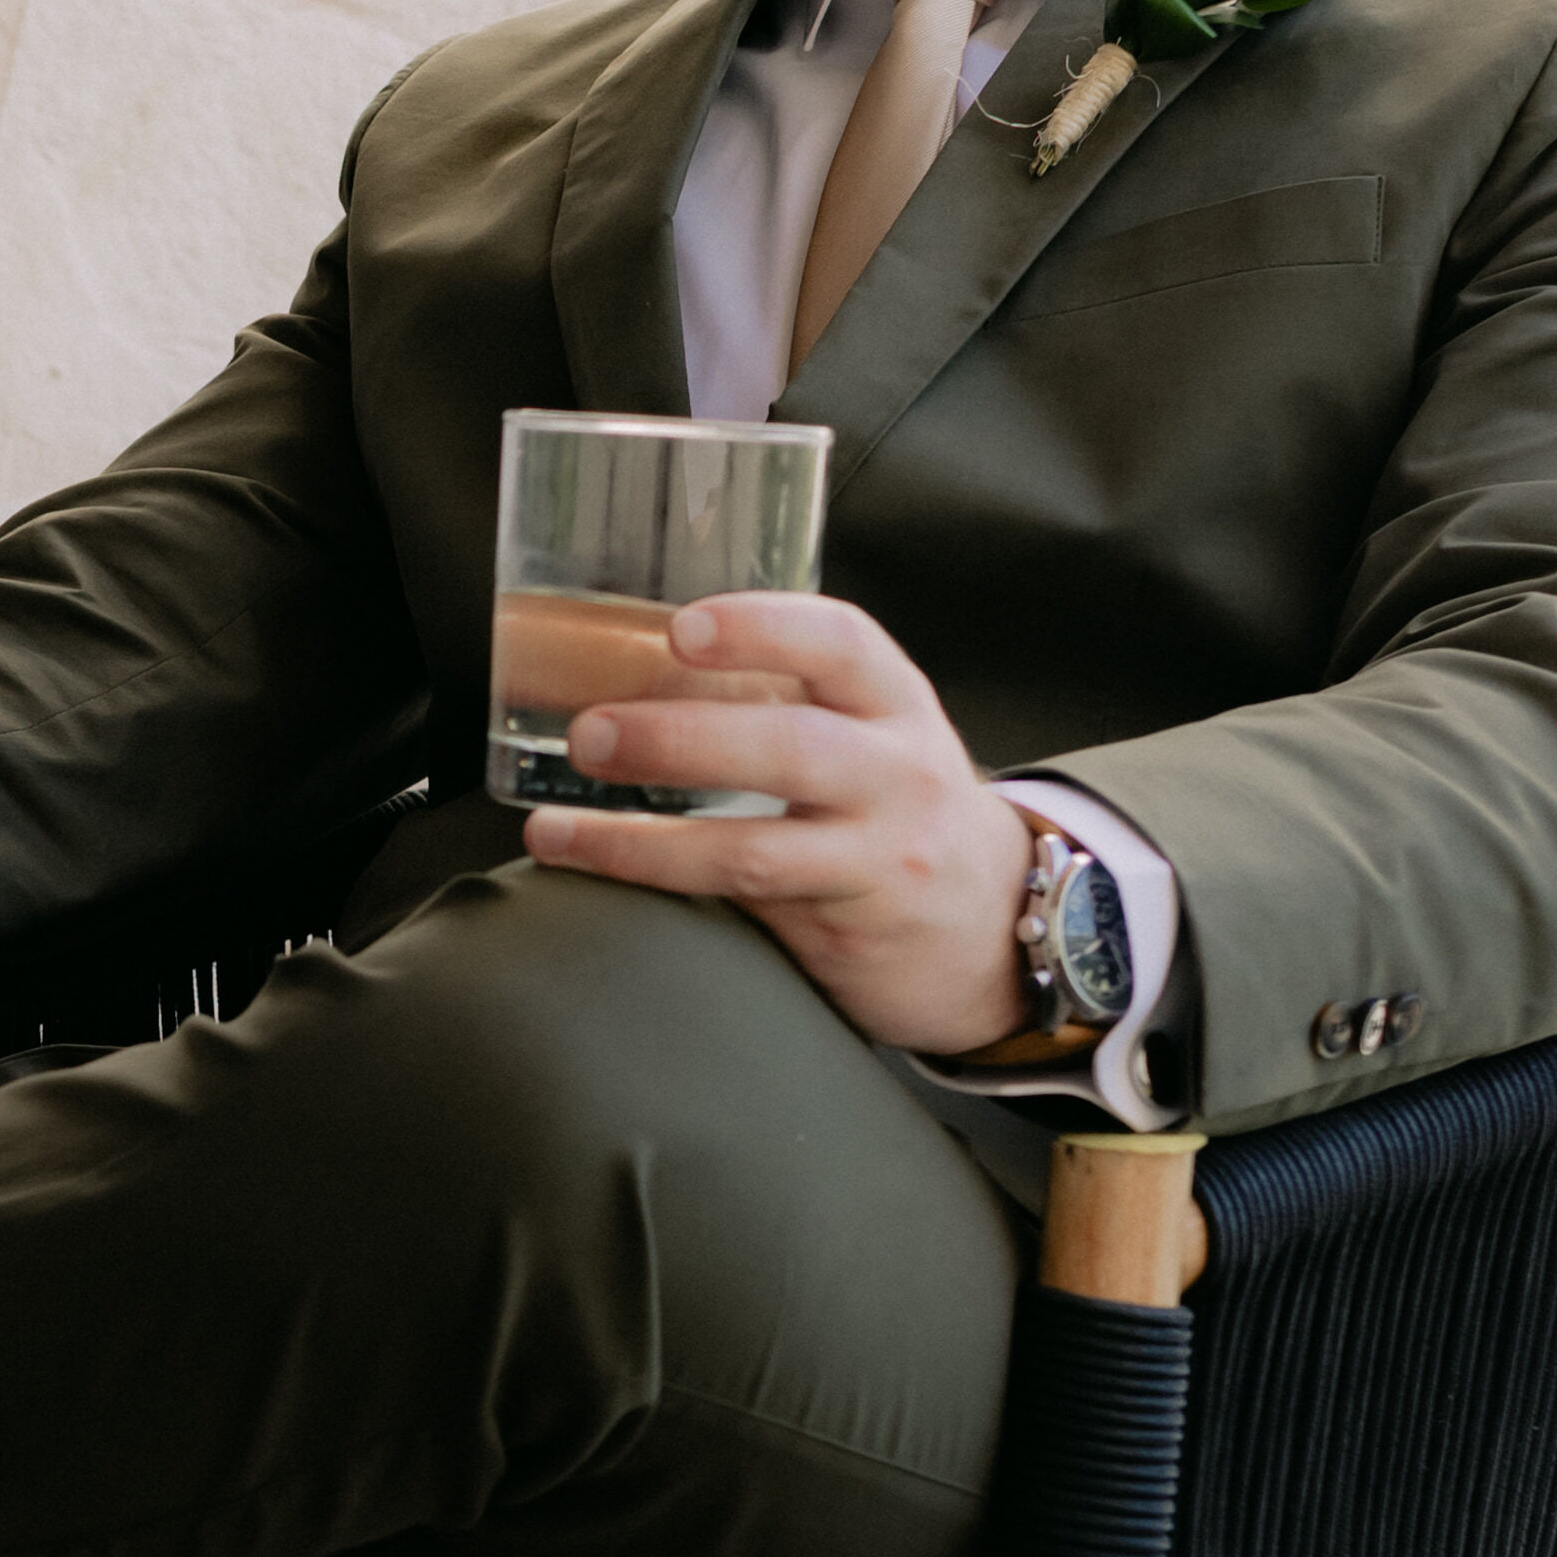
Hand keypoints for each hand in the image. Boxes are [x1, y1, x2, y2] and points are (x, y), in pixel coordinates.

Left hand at [520, 592, 1039, 1054]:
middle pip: (791, 749)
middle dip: (680, 738)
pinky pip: (741, 906)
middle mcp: (897, 777)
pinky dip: (660, 885)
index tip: (684, 626)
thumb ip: (798, 694)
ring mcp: (875, 860)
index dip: (763, 628)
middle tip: (591, 734)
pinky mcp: (843, 929)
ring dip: (641, 841)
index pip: (842, 644)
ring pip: (754, 850)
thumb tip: (642, 656)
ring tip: (558, 830)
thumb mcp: (883, 733)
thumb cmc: (906, 809)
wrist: (997, 928)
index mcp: (898, 705)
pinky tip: (594, 867)